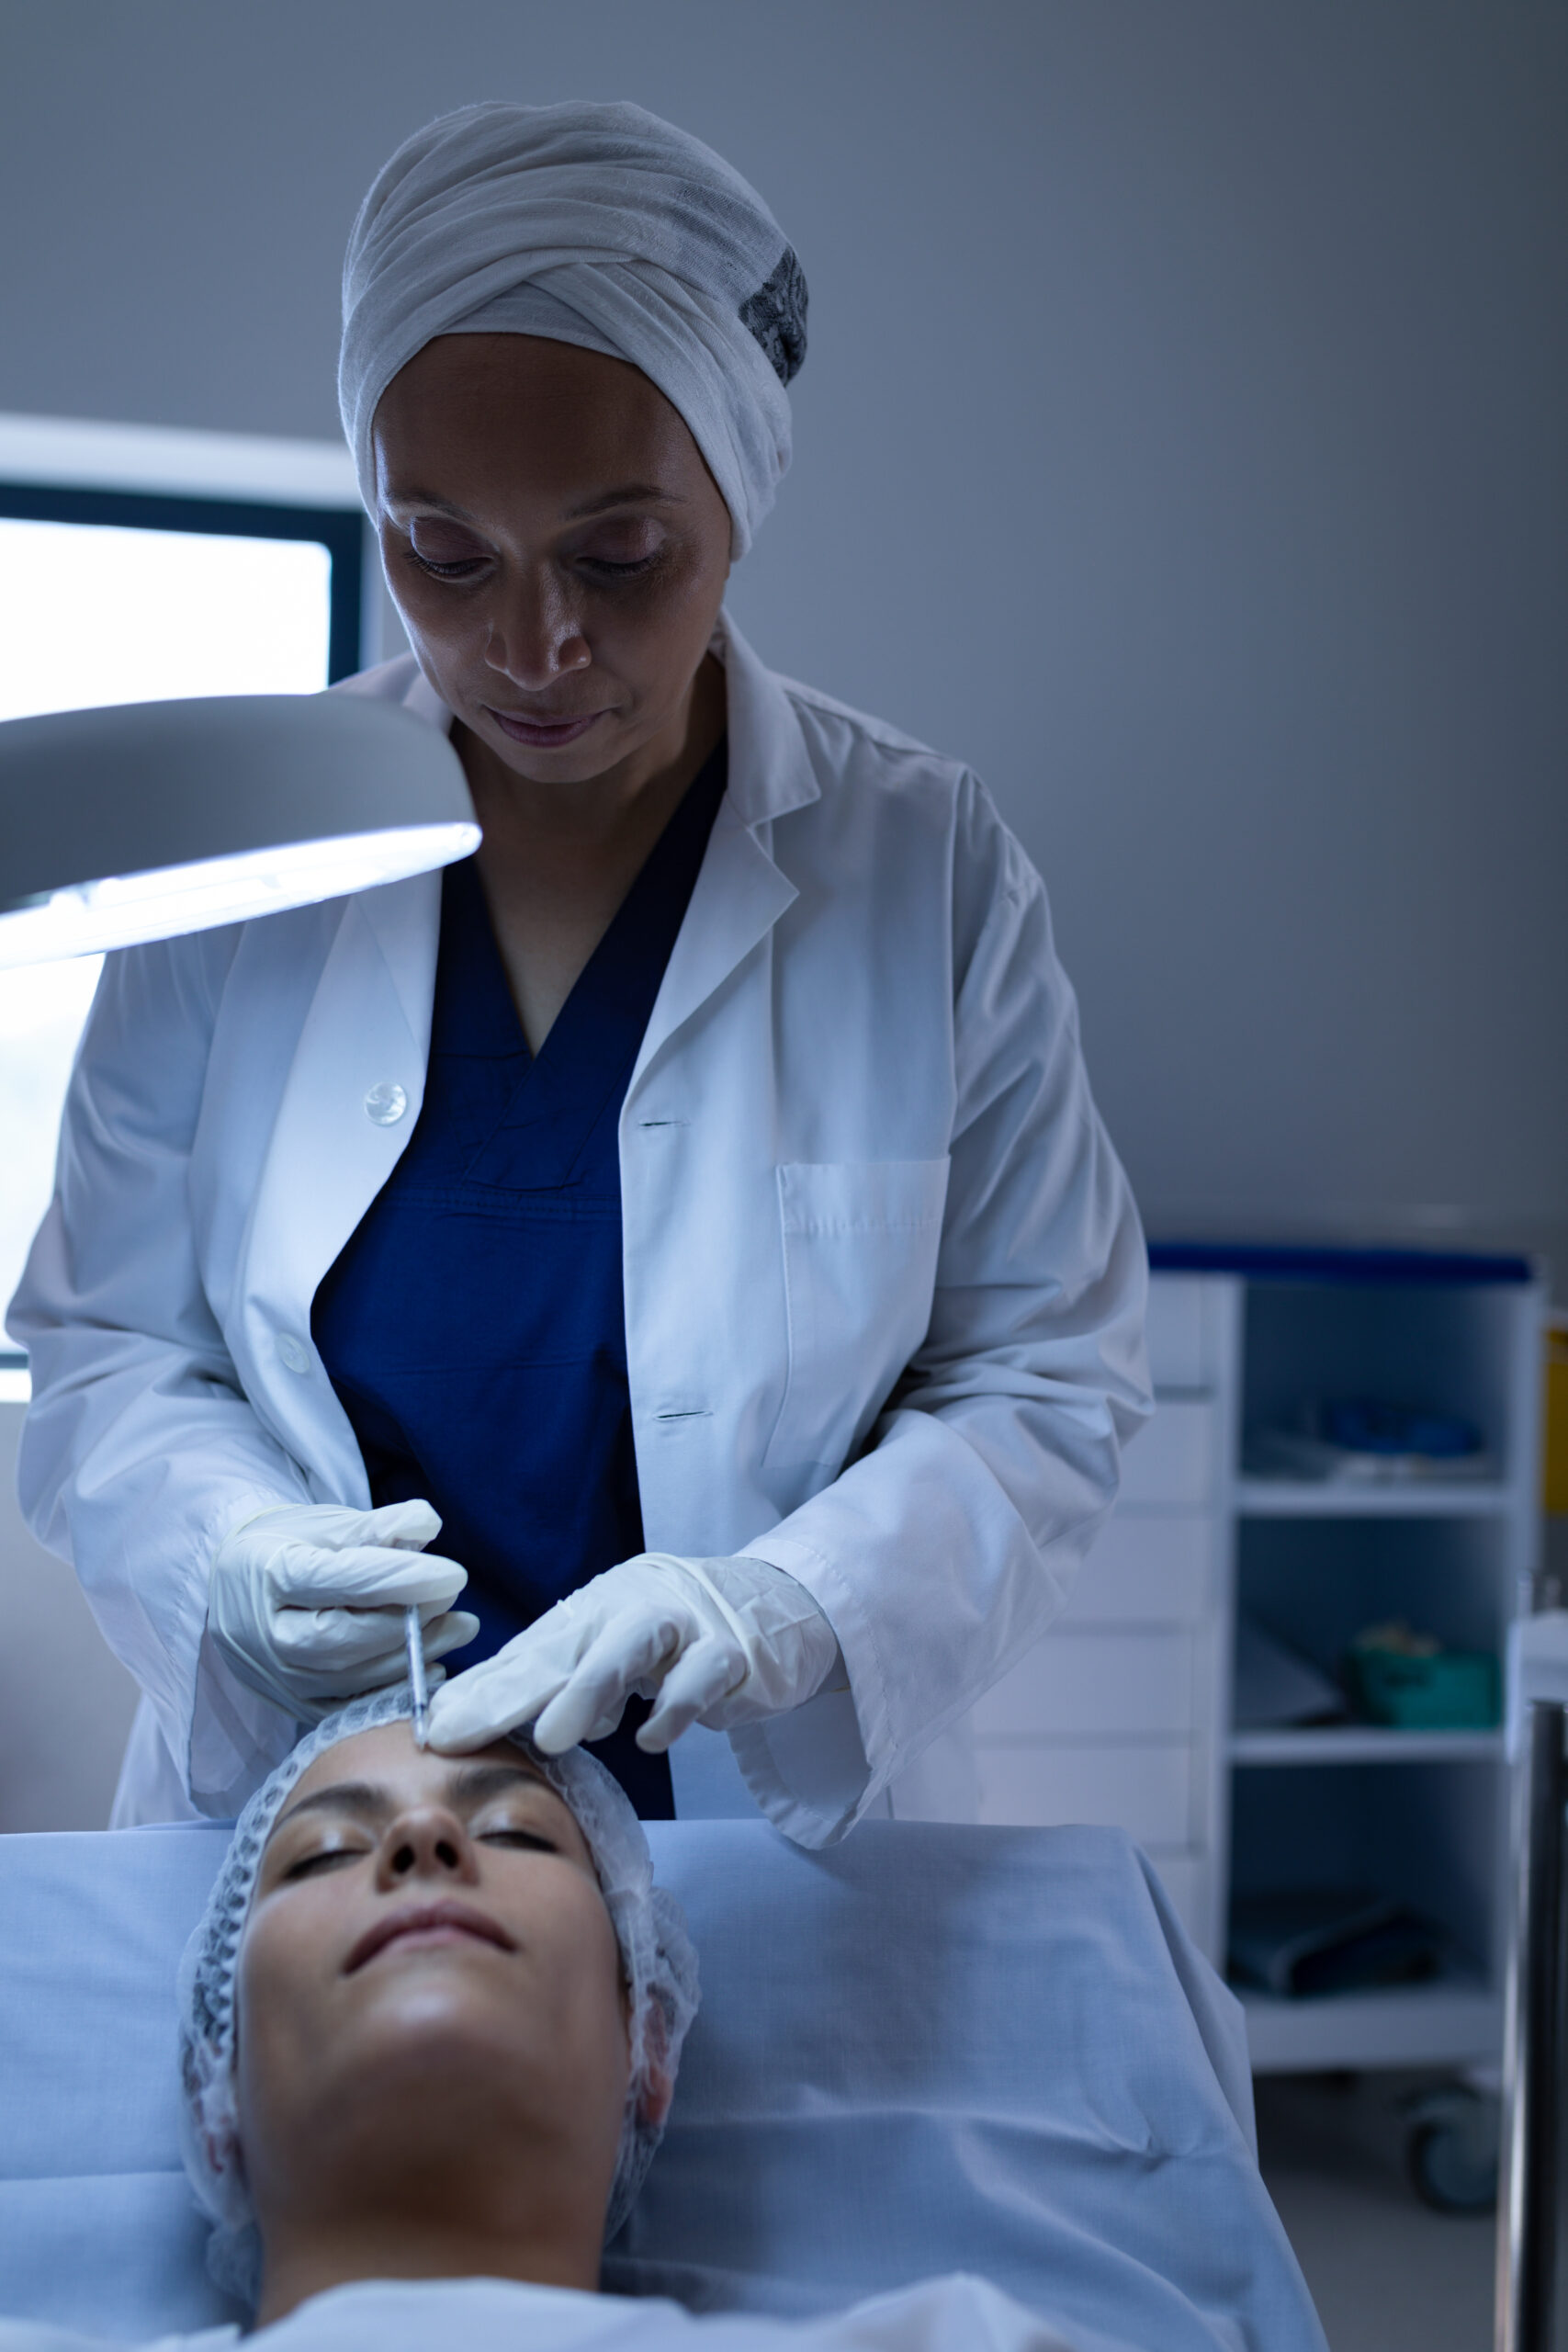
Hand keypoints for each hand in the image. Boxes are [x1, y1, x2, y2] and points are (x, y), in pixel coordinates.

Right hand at [207, 1499, 478, 1720]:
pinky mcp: (294, 1703)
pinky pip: (348, 1706)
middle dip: (408, 1623)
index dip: (401, 1579)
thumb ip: (376, 1526)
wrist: (236, 1585)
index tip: (453, 1575)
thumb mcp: (325, 1524)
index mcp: (270, 1575)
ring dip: (412, 1656)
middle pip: (343, 1637)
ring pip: (350, 1678)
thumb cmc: (288, 1546)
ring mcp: (278, 1676)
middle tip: (456, 1603)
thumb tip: (427, 1523)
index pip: (341, 1580)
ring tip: (459, 1628)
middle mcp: (267, 1634)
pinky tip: (431, 1668)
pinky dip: (393, 1690)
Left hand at [425, 1552, 840, 1756]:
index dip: (482, 1691)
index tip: (435, 1729)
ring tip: (556, 1736)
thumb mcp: (611, 1655)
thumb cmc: (677, 1638)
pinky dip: (675, 1707)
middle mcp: (629, 1607)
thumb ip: (557, 1685)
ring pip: (631, 1643)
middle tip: (461, 1731)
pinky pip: (701, 1674)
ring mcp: (684, 1623)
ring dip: (590, 1688)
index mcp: (593, 1611)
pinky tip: (652, 1740)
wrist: (774, 1604)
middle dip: (511, 1690)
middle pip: (565, 1645)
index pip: (529, 1653)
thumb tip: (480, 1720)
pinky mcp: (733, 1649)